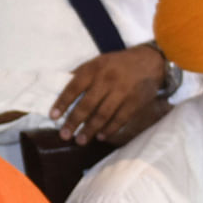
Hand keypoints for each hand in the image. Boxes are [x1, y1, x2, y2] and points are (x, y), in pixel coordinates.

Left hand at [49, 44, 163, 143]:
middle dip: (74, 121)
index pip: (74, 87)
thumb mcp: (97, 62)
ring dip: (90, 129)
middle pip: (88, 104)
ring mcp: (122, 91)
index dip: (63, 103)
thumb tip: (58, 90)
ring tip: (80, 140)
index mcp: (94, 69)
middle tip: (64, 135)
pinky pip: (120, 119)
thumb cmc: (116, 64)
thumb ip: (80, 75)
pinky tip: (100, 136)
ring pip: (103, 114)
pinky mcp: (135, 102)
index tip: (53, 117)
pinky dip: (109, 129)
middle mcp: (107, 80)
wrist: (149, 61)